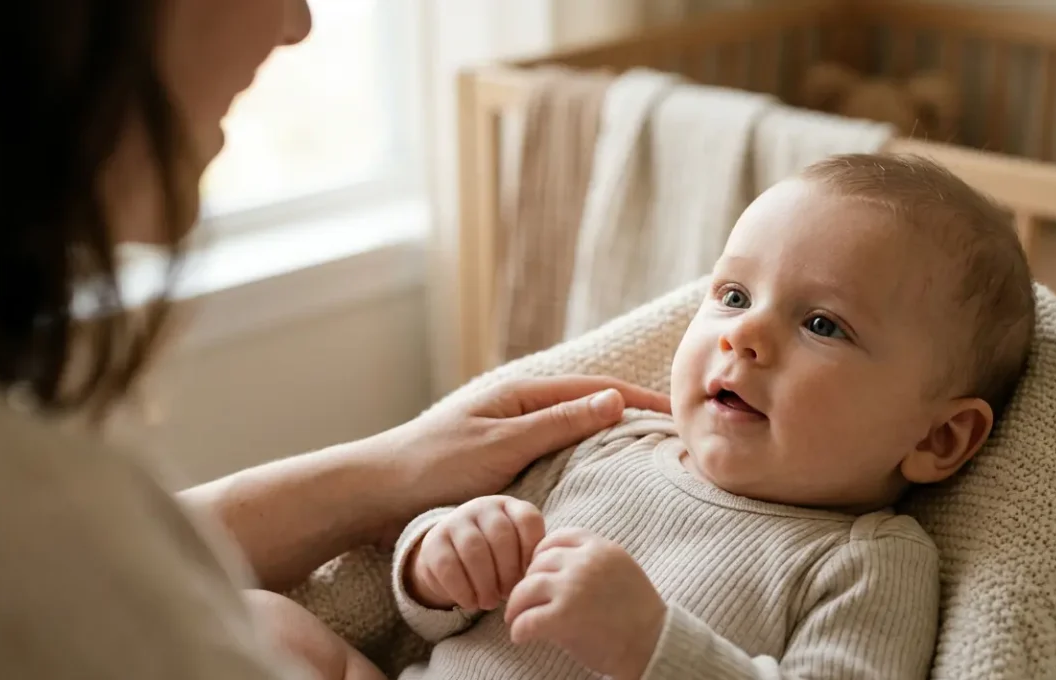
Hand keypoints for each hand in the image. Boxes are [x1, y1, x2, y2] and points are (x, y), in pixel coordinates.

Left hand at [387, 376, 670, 520]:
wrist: (380, 490)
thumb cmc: (435, 467)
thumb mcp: (503, 445)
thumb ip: (557, 423)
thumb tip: (613, 399)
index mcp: (520, 393)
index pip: (595, 389)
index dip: (638, 400)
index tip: (675, 414)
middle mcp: (517, 403)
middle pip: (588, 401)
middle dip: (631, 411)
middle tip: (673, 431)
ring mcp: (508, 427)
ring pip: (572, 424)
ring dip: (609, 431)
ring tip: (646, 448)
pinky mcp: (500, 452)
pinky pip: (554, 445)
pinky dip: (583, 450)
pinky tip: (596, 467)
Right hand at [408, 496, 545, 610]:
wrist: (451, 560)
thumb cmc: (496, 560)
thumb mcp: (516, 553)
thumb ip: (530, 558)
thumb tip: (538, 578)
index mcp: (509, 507)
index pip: (528, 519)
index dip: (532, 552)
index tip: (530, 576)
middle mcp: (482, 507)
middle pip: (501, 535)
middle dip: (508, 571)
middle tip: (509, 594)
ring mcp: (456, 521)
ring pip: (474, 550)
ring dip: (485, 583)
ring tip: (490, 602)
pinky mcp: (433, 541)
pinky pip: (448, 566)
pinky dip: (463, 590)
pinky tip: (471, 603)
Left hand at [504, 529, 665, 679]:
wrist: (652, 645)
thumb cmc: (635, 612)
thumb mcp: (619, 569)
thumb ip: (590, 559)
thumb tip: (548, 561)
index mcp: (601, 547)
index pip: (556, 538)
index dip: (540, 555)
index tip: (537, 573)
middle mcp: (585, 562)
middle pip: (538, 563)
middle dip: (528, 582)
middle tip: (524, 600)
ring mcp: (573, 588)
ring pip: (526, 588)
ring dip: (516, 605)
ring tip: (516, 618)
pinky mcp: (563, 618)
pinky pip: (527, 619)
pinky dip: (519, 629)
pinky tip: (521, 637)